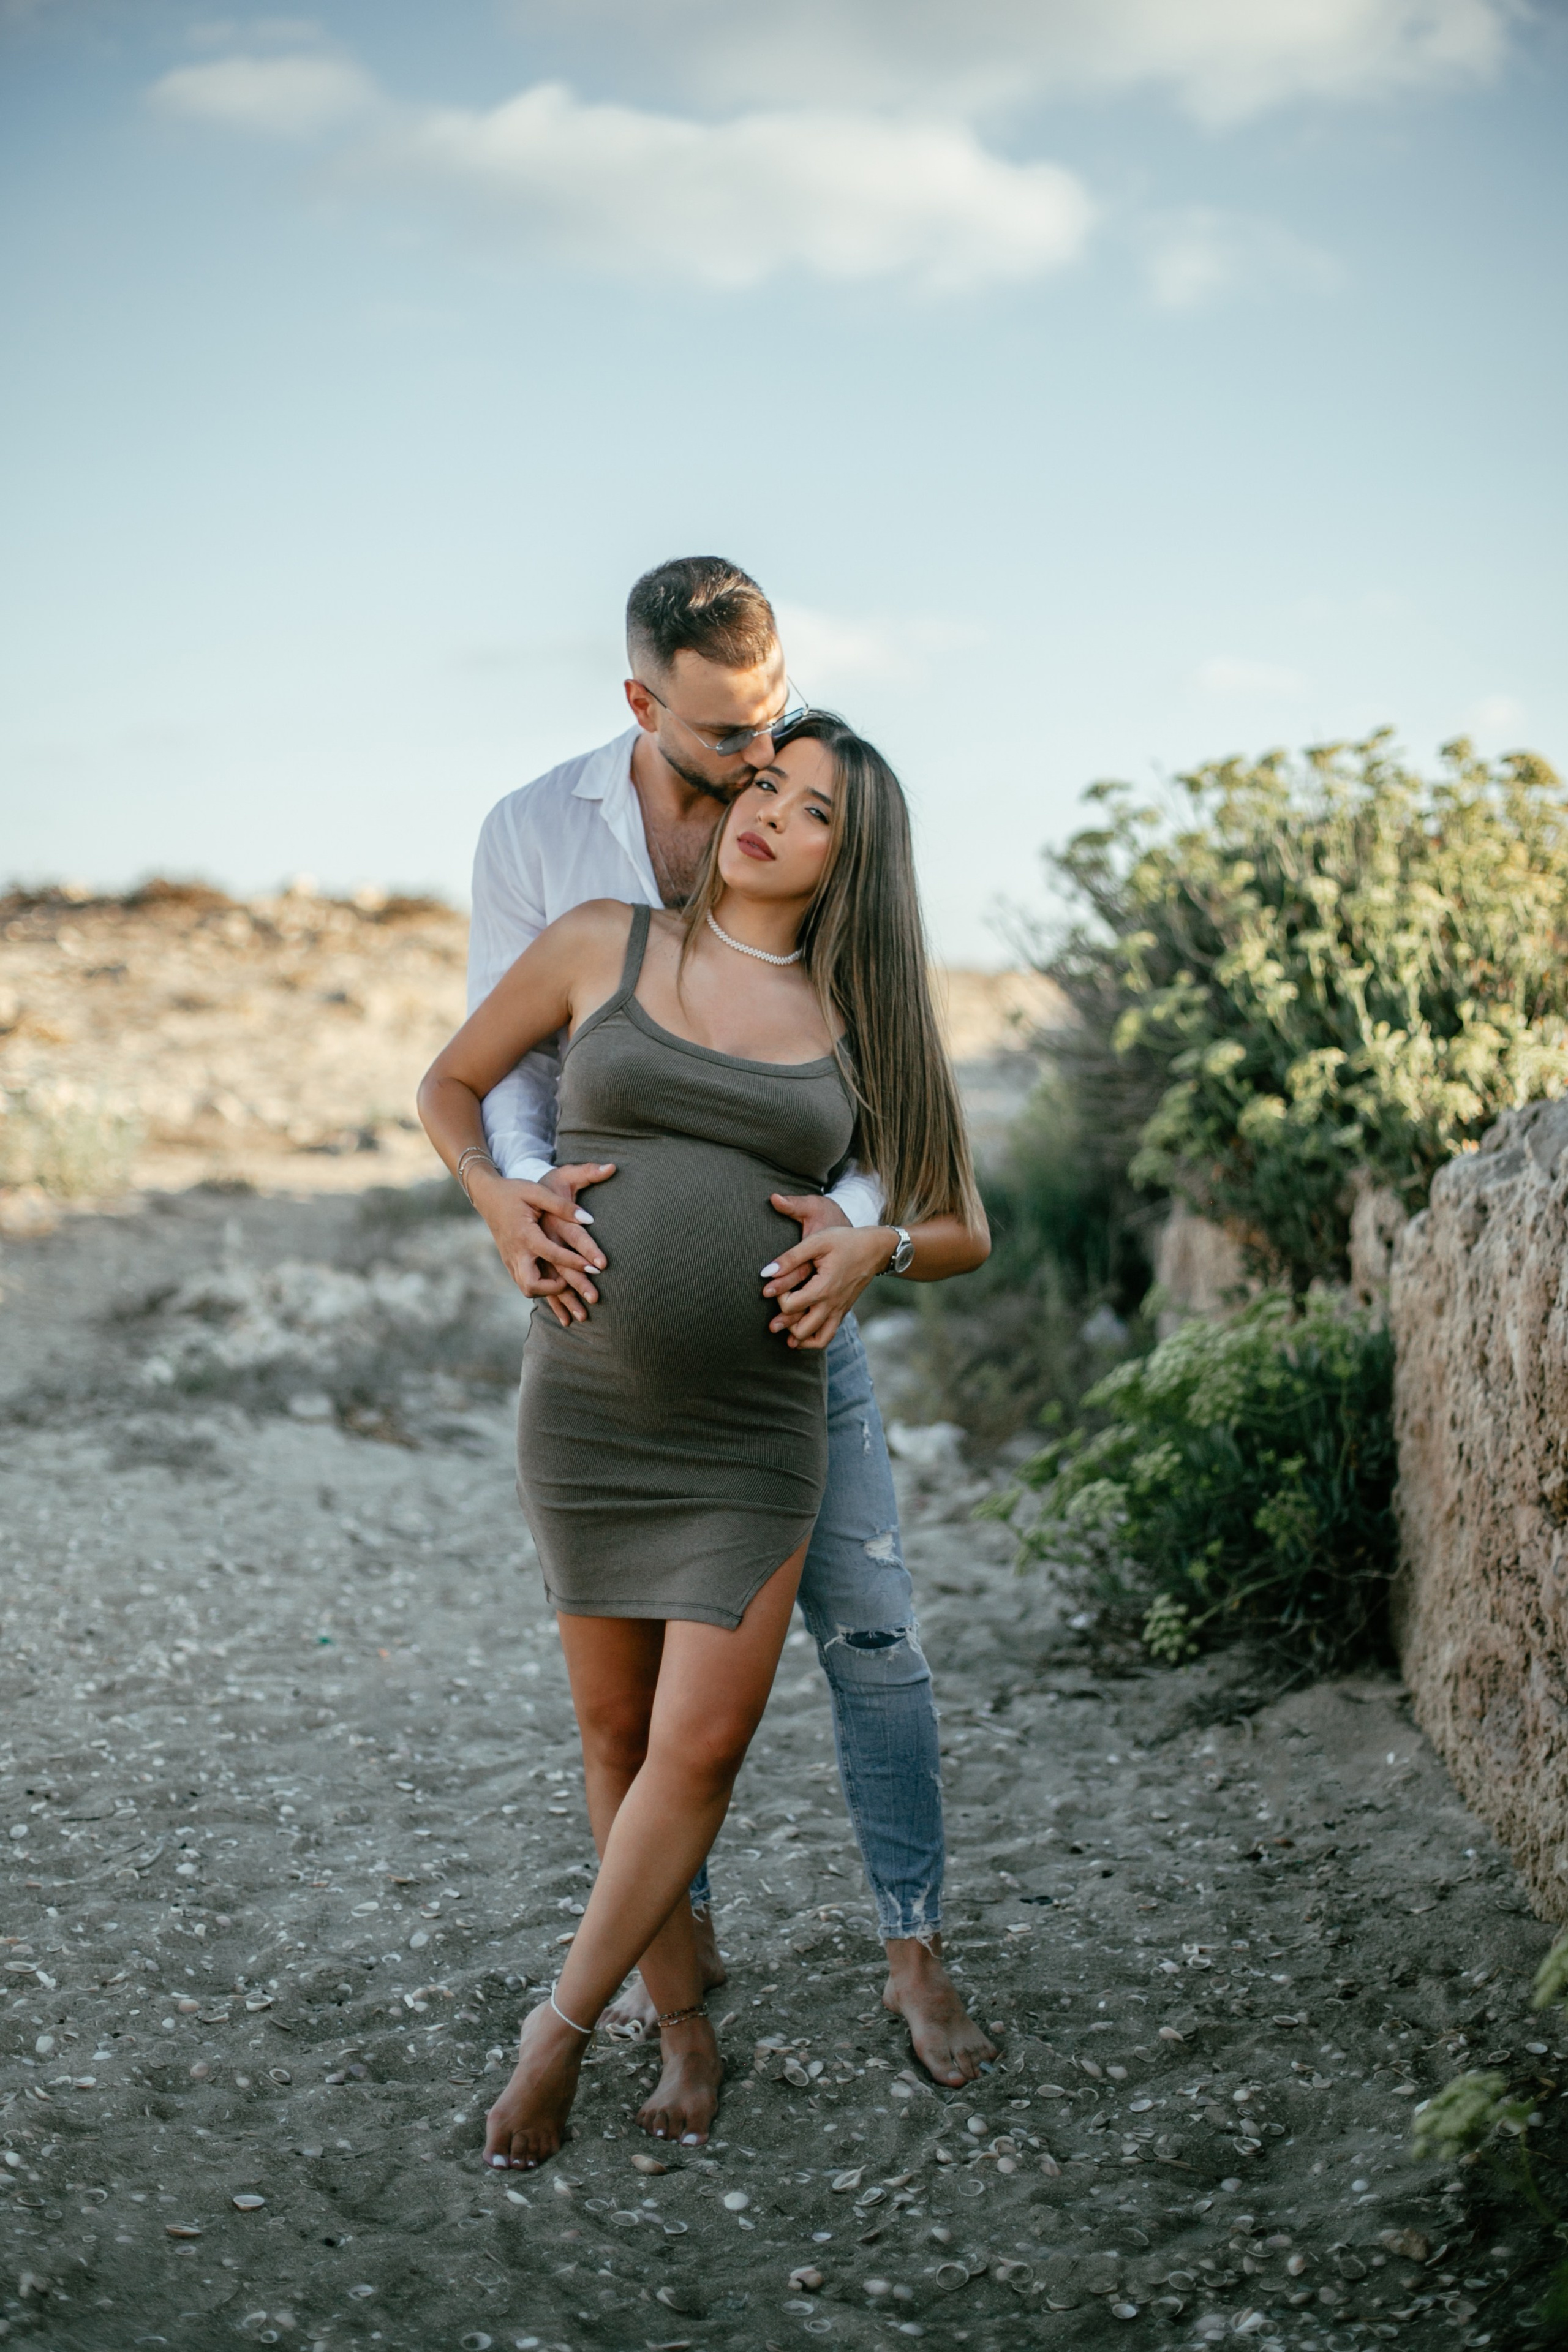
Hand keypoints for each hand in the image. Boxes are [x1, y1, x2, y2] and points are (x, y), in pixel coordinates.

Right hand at [469, 1161, 614, 1326]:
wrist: (487, 1196)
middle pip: (531, 1284)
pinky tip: (558, 1288)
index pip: (551, 1254)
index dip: (575, 1262)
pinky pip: (524, 1283)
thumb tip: (589, 1219)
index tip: (596, 1268)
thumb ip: (563, 1206)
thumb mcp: (538, 1192)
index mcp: (525, 1234)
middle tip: (574, 1282)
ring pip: (527, 1288)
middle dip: (555, 1289)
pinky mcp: (510, 1262)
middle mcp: (515, 1252)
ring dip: (548, 1291)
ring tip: (570, 1286)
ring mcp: (510, 1259)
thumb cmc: (515, 1191)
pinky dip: (541, 1288)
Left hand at [762, 1196, 892, 1350]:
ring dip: (799, 1337)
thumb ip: (790, 1258)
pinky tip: (801, 1331)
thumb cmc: (845, 1242)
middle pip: (801, 1331)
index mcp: (823, 1289)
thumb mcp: (817, 1242)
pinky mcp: (843, 1312)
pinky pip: (827, 1335)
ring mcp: (839, 1311)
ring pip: (817, 1340)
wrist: (875, 1249)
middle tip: (779, 1308)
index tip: (777, 1284)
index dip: (778, 1296)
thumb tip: (766, 1273)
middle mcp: (831, 1305)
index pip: (790, 1306)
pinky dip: (813, 1338)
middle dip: (784, 1323)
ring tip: (788, 1326)